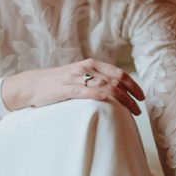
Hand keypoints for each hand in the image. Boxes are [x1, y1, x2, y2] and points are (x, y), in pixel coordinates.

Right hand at [1, 60, 144, 115]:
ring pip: (103, 86)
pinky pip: (83, 91)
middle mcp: (85, 69)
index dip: (133, 85)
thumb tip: (118, 92)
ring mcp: (75, 78)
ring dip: (120, 99)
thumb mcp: (80, 77)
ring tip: (130, 110)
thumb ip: (97, 80)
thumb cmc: (59, 83)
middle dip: (130, 96)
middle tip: (138, 110)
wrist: (33, 84)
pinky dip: (96, 94)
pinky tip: (106, 99)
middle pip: (114, 81)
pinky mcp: (64, 89)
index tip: (142, 97)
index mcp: (91, 65)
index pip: (118, 73)